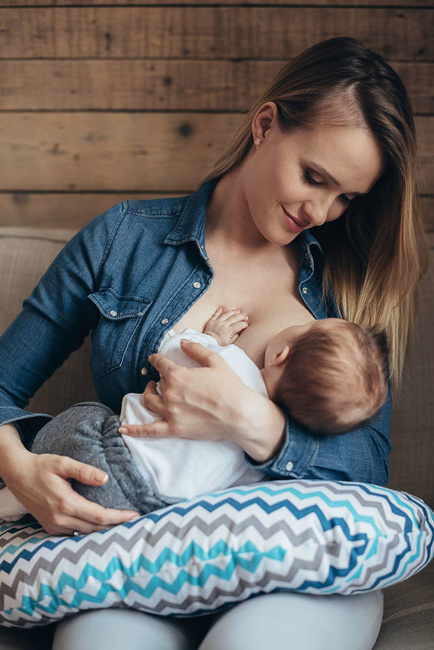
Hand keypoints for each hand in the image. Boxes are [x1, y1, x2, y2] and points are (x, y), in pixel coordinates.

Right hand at [3, 450, 138, 535]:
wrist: (18, 475)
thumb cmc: (41, 466)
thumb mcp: (62, 463)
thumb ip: (84, 470)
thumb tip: (105, 478)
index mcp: (65, 503)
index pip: (98, 515)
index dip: (118, 517)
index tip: (134, 515)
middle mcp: (59, 519)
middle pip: (94, 528)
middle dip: (115, 526)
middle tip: (134, 521)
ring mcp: (54, 526)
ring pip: (85, 534)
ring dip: (103, 531)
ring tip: (122, 525)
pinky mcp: (50, 527)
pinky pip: (74, 534)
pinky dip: (89, 531)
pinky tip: (100, 526)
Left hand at [120, 339, 285, 461]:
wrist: (239, 414)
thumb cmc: (230, 386)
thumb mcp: (216, 361)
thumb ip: (197, 350)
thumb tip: (183, 341)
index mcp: (178, 375)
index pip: (161, 364)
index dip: (156, 360)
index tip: (154, 358)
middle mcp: (170, 393)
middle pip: (156, 384)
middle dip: (158, 379)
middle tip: (162, 378)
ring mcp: (170, 412)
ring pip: (149, 402)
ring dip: (147, 395)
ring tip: (150, 391)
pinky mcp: (174, 429)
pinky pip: (149, 431)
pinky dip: (134, 430)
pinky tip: (122, 429)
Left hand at [203, 307, 247, 344]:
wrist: (207, 343)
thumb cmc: (218, 344)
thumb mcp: (229, 344)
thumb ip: (235, 338)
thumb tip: (238, 333)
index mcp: (228, 331)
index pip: (239, 325)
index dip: (244, 324)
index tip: (246, 325)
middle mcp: (224, 325)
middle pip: (235, 318)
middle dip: (241, 317)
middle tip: (245, 317)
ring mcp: (217, 322)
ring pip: (227, 314)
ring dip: (233, 312)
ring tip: (238, 311)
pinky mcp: (211, 321)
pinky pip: (216, 314)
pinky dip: (218, 311)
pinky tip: (221, 308)